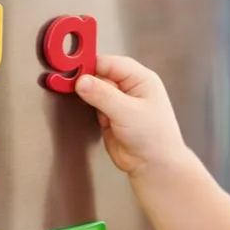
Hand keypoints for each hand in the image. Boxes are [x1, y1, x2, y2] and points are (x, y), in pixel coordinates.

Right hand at [74, 54, 186, 177]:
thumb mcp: (127, 112)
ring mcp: (119, 102)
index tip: (73, 70)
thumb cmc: (155, 139)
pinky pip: (93, 105)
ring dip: (89, 97)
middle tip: (74, 87)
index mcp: (141, 79)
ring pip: (95, 90)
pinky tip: (98, 118)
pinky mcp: (110, 115)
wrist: (154, 166)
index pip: (109, 63)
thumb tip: (82, 81)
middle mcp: (130, 87)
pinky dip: (90, 109)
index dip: (90, 65)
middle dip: (87, 82)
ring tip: (94, 109)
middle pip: (100, 74)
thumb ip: (103, 95)